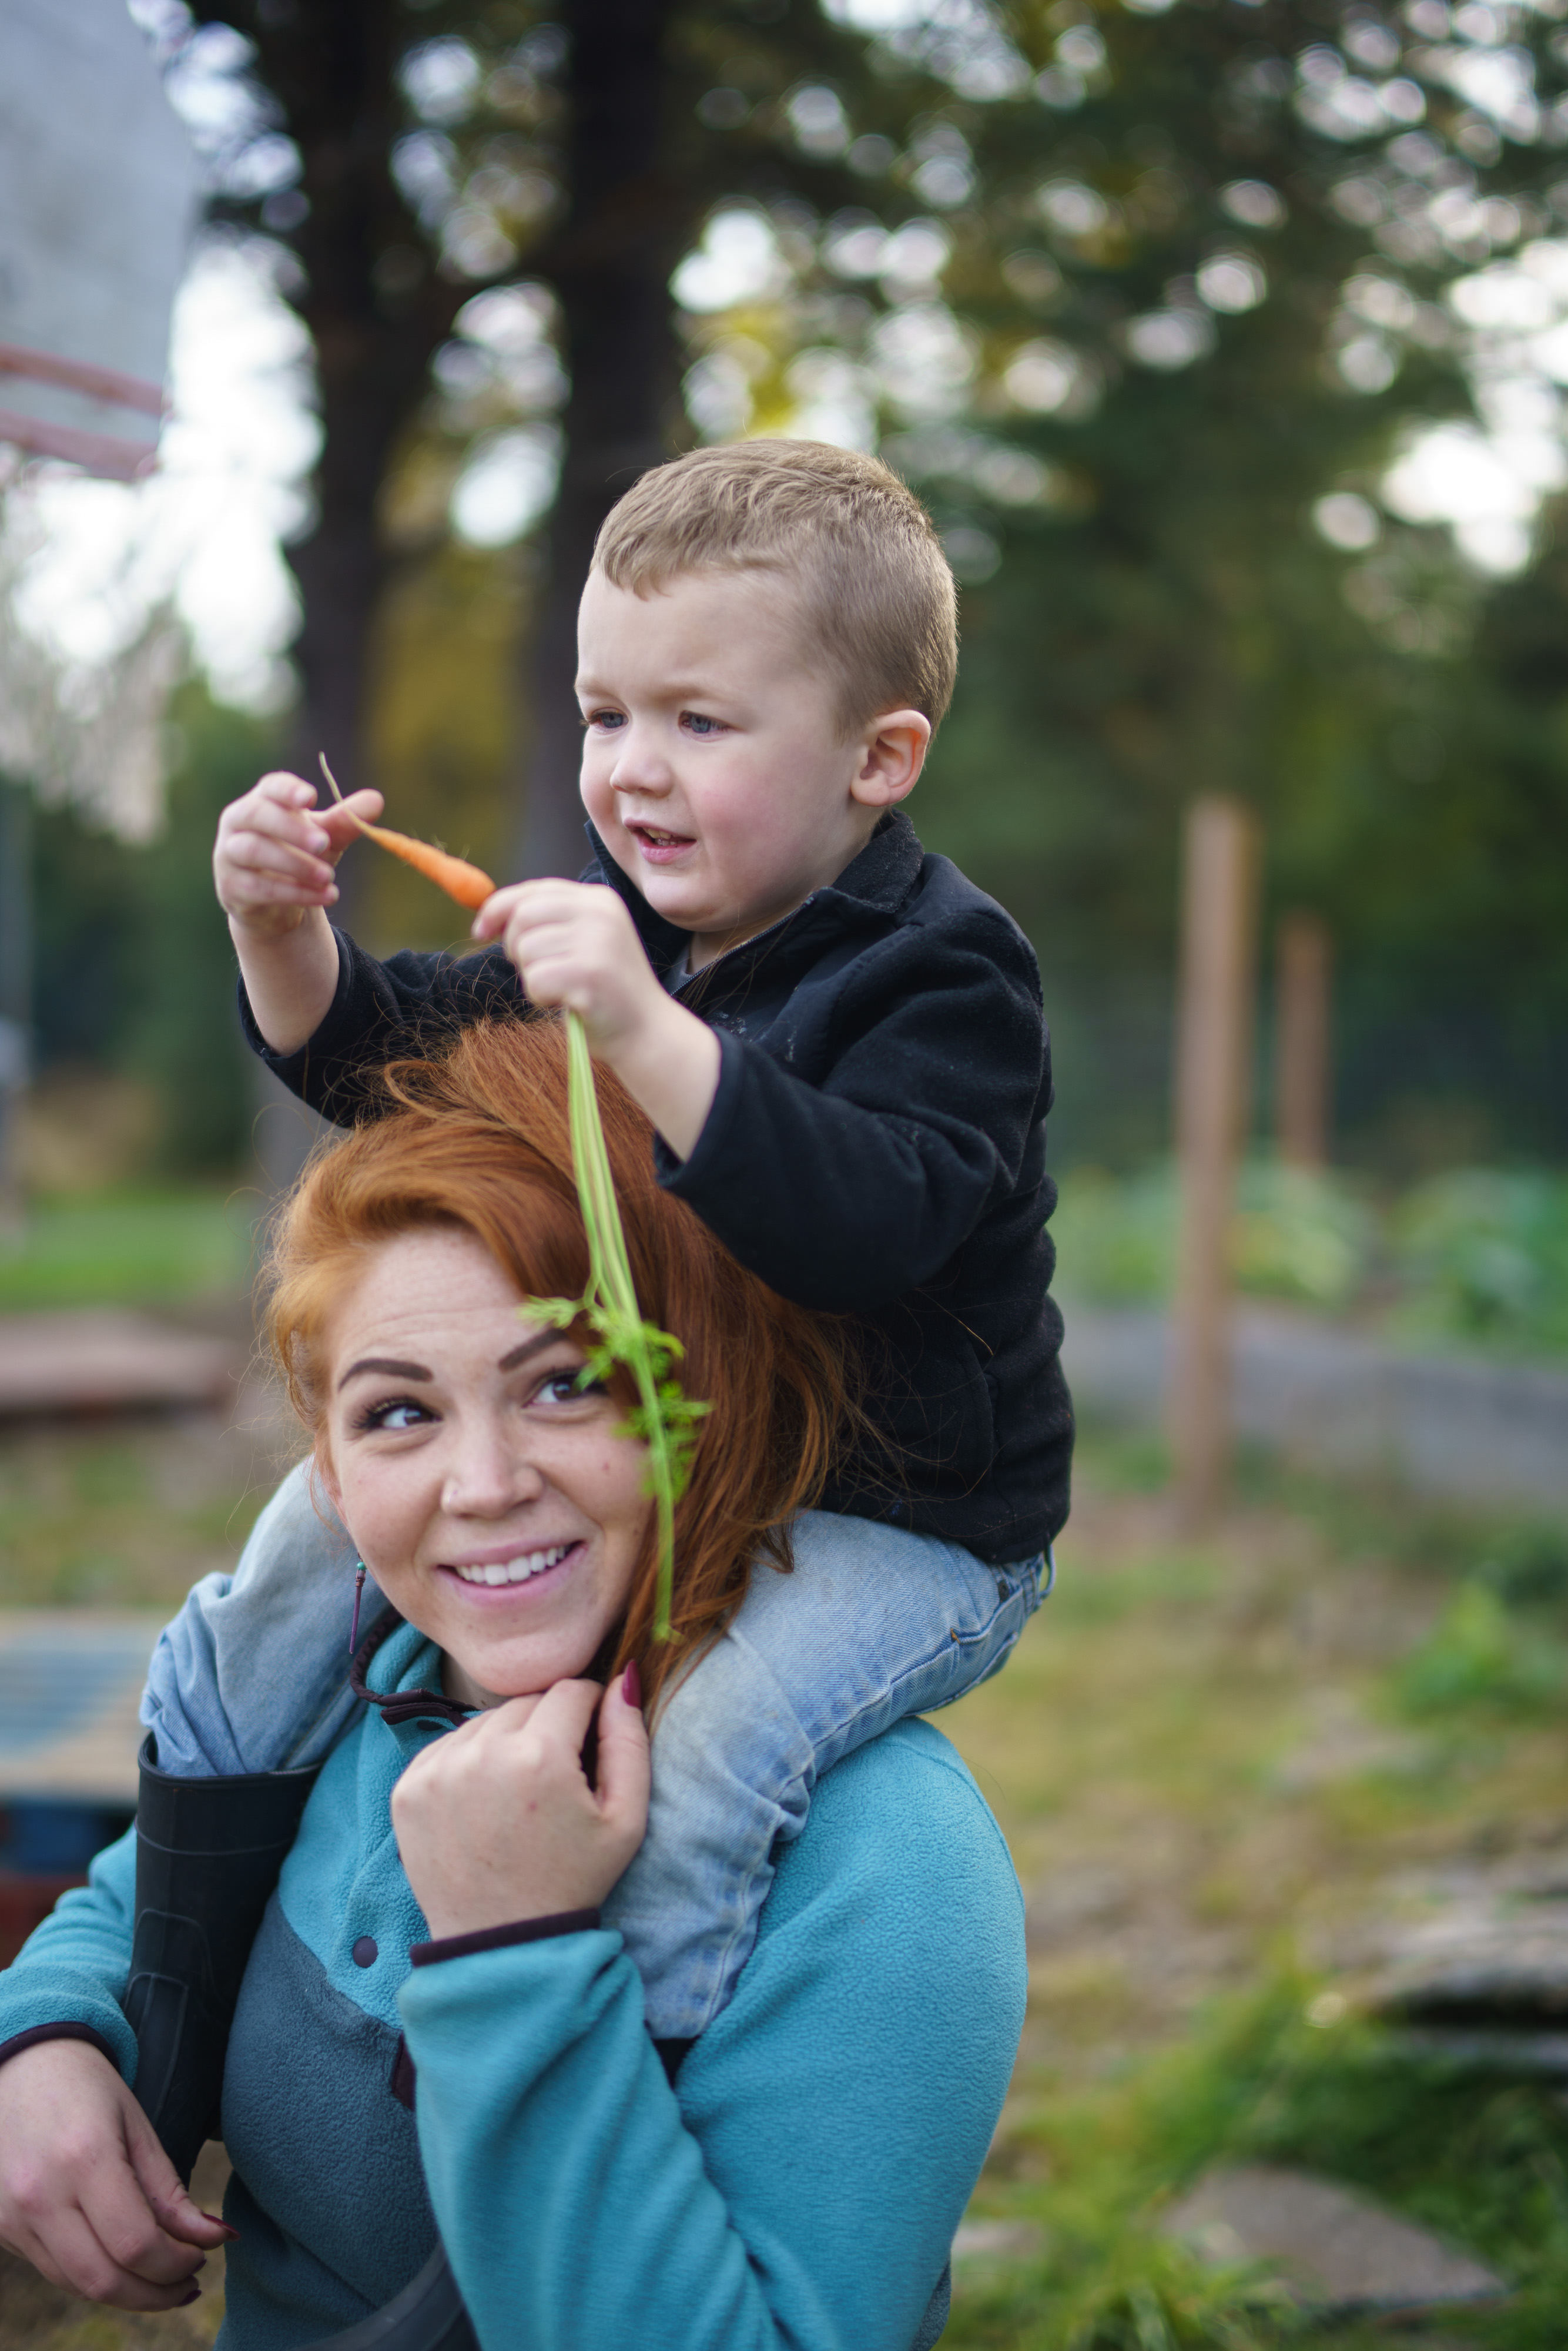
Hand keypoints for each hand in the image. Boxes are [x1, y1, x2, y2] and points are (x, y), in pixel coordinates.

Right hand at [0, 2039, 232, 2311]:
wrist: (22, 2063)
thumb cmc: (89, 2089)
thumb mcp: (138, 2127)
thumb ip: (172, 2192)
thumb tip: (215, 2239)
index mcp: (83, 2158)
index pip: (135, 2244)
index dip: (175, 2264)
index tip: (202, 2256)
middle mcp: (40, 2195)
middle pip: (104, 2280)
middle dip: (156, 2294)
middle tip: (189, 2283)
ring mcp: (13, 2217)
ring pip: (77, 2284)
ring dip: (126, 2293)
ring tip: (162, 2277)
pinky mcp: (1, 2228)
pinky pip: (53, 2271)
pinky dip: (93, 2276)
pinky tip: (120, 2262)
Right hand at [214, 770, 383, 942]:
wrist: (277, 903)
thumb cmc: (300, 856)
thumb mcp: (326, 838)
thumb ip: (346, 820)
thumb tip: (376, 799)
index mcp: (262, 801)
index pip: (270, 787)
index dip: (288, 791)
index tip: (311, 797)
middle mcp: (238, 822)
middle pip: (256, 815)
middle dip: (290, 828)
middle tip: (324, 843)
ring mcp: (228, 854)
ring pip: (254, 852)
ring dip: (295, 865)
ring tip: (329, 876)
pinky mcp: (231, 888)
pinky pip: (259, 888)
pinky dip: (295, 893)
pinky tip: (325, 896)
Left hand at [392, 1672, 649, 1939]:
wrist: (502, 1947)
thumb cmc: (573, 1882)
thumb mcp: (626, 1820)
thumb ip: (629, 1741)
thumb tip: (624, 1678)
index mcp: (540, 1757)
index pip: (571, 1690)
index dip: (589, 1711)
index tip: (589, 1743)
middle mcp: (482, 1753)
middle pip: (527, 1703)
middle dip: (547, 1728)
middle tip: (554, 1779)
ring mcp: (437, 1770)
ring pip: (486, 1721)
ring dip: (507, 1741)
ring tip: (518, 1794)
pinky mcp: (408, 1788)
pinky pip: (449, 1745)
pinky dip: (469, 1761)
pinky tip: (484, 1802)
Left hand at [472, 879, 664, 1051]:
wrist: (647, 1031)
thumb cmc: (605, 991)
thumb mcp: (584, 942)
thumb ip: (548, 922)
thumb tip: (489, 918)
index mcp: (600, 900)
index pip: (534, 890)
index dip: (499, 908)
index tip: (481, 930)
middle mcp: (600, 913)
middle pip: (523, 916)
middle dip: (515, 947)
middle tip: (537, 971)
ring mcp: (598, 942)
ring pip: (526, 950)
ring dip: (532, 977)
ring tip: (563, 988)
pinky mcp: (590, 974)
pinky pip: (535, 980)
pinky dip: (541, 997)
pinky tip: (566, 1002)